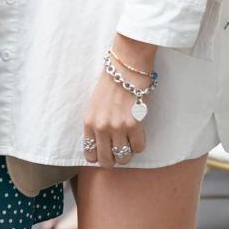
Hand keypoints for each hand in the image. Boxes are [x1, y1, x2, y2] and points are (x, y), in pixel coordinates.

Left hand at [82, 36, 155, 168]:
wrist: (125, 67)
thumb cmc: (110, 83)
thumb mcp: (94, 104)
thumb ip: (95, 123)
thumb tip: (101, 143)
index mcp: (88, 122)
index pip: (89, 154)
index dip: (98, 157)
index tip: (104, 153)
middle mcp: (101, 127)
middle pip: (106, 161)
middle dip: (113, 160)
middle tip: (118, 152)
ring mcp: (117, 127)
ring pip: (123, 158)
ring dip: (127, 154)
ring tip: (128, 143)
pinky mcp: (134, 125)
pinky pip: (139, 148)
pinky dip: (139, 145)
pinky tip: (138, 134)